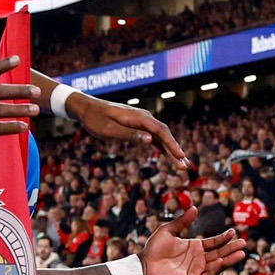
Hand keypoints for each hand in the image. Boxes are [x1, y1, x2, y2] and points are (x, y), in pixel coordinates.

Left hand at [68, 92, 188, 167]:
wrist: (88, 108)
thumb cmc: (96, 120)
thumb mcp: (110, 130)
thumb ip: (130, 135)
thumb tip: (150, 141)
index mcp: (139, 118)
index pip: (161, 132)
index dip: (172, 145)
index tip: (180, 157)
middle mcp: (144, 117)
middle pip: (164, 135)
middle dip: (176, 151)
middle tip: (185, 166)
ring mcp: (143, 121)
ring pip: (161, 136)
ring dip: (171, 150)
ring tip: (182, 164)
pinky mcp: (139, 125)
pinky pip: (154, 136)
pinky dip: (162, 146)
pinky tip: (169, 155)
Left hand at [140, 208, 246, 274]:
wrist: (144, 264)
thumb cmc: (154, 248)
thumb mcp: (169, 230)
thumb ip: (183, 221)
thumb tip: (195, 207)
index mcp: (195, 247)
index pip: (214, 243)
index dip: (224, 238)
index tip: (233, 232)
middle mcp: (198, 258)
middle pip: (219, 253)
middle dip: (231, 249)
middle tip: (243, 243)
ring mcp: (196, 269)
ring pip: (217, 265)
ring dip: (229, 259)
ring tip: (240, 253)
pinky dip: (216, 269)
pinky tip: (222, 261)